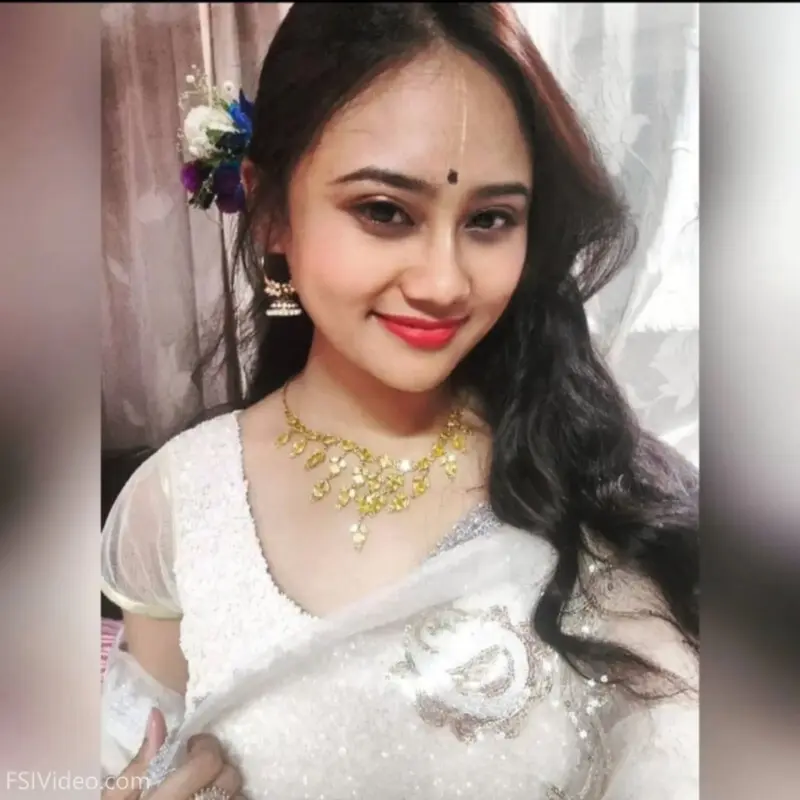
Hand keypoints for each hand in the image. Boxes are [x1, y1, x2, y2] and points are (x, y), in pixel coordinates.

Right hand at [102, 708, 242, 799]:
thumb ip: (138, 765)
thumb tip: (157, 716)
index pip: (207, 761)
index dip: (202, 748)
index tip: (189, 750)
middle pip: (229, 776)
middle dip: (217, 768)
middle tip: (198, 774)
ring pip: (239, 796)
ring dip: (226, 792)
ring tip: (205, 795)